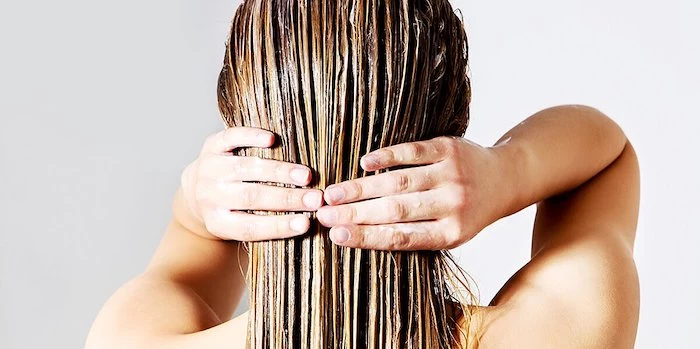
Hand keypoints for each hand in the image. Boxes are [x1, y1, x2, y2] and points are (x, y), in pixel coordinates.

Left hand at [178, 127, 323, 240]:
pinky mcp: (211, 146)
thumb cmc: (229, 212)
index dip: (278, 226)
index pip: (249, 227)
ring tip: (306, 175)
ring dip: (279, 172)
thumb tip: (305, 224)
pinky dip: (251, 137)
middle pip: (251, 197)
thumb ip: (264, 226)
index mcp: (217, 222)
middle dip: (287, 198)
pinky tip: (273, 139)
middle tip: (315, 199)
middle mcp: (210, 196)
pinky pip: (230, 138)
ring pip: (246, 168)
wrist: (195, 191)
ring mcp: (209, 169)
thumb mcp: (238, 226)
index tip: (306, 224)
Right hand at [316, 136, 511, 249]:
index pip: (401, 238)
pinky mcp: (448, 148)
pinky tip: (363, 164)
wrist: (505, 178)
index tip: (336, 236)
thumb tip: (359, 236)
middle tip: (322, 214)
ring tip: (332, 193)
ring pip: (399, 182)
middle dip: (354, 213)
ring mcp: (451, 174)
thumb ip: (413, 235)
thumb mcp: (449, 232)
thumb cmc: (467, 212)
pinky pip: (412, 152)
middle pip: (395, 210)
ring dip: (361, 188)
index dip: (366, 237)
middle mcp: (452, 205)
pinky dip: (386, 157)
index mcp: (451, 233)